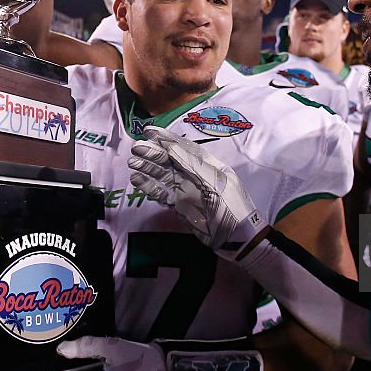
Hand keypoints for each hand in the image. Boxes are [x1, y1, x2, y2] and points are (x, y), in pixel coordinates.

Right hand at [127, 125, 267, 255]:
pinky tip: (137, 180)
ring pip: (164, 175)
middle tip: (136, 147)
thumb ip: (194, 165)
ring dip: (148, 168)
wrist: (237, 239)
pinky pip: (161, 194)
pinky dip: (149, 187)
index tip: (149, 131)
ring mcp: (186, 190)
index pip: (184, 148)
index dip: (167, 138)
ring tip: (133, 163)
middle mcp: (195, 175)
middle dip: (153, 153)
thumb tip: (171, 148)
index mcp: (208, 165)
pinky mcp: (180, 206)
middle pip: (171, 160)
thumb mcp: (216, 183)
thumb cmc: (232, 206)